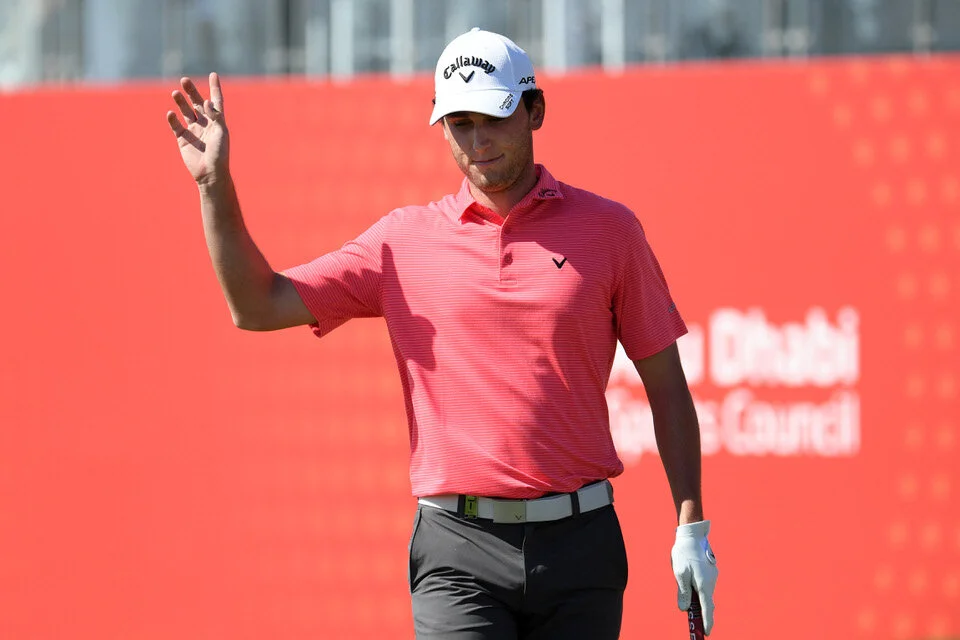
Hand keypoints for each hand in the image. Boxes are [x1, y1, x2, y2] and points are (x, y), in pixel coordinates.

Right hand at [166, 73, 228, 184]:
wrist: (210, 173)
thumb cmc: (219, 154)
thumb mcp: (221, 133)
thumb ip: (216, 116)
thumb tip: (208, 101)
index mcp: (217, 122)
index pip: (216, 101)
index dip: (215, 88)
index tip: (213, 74)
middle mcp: (205, 124)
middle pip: (198, 103)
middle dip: (192, 92)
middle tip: (184, 80)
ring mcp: (194, 131)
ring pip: (185, 112)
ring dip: (180, 102)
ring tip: (175, 93)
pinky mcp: (183, 139)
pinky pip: (176, 126)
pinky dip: (172, 119)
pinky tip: (170, 113)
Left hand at [671, 520, 717, 634]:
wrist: (692, 534)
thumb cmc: (684, 553)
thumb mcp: (679, 573)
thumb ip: (682, 592)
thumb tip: (684, 608)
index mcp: (704, 584)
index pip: (707, 608)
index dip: (707, 621)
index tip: (706, 632)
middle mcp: (710, 582)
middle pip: (706, 602)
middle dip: (702, 614)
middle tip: (696, 625)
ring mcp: (711, 576)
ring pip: (704, 592)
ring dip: (697, 599)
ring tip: (688, 602)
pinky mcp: (709, 571)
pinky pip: (703, 584)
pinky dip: (698, 590)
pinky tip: (689, 584)